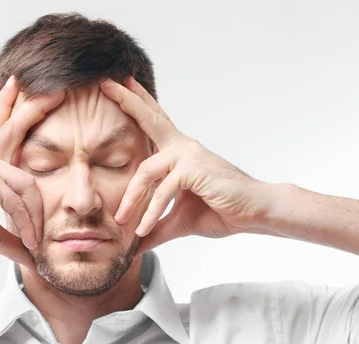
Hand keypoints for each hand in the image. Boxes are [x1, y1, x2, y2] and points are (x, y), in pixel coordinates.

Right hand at [0, 76, 64, 270]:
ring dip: (36, 217)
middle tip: (60, 92)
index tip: (28, 89)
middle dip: (36, 107)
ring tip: (36, 242)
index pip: (5, 132)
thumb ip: (14, 242)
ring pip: (27, 184)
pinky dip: (26, 223)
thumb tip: (33, 260)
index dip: (16, 109)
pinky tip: (27, 240)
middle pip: (14, 128)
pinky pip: (15, 200)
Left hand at [100, 77, 269, 253]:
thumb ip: (155, 227)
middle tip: (105, 84)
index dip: (138, 103)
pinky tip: (143, 229)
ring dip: (131, 200)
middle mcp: (182, 147)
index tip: (121, 84)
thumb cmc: (220, 210)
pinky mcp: (194, 169)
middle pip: (150, 119)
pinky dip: (151, 213)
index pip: (154, 122)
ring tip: (121, 222)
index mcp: (179, 152)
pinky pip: (163, 191)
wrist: (253, 214)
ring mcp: (188, 154)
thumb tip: (135, 244)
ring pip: (146, 172)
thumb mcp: (178, 221)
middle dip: (127, 101)